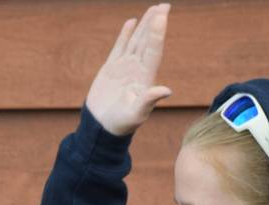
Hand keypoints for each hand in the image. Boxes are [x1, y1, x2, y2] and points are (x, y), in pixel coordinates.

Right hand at [86, 3, 171, 135]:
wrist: (102, 127)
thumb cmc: (121, 124)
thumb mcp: (136, 114)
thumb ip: (149, 101)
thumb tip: (166, 90)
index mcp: (146, 78)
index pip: (154, 50)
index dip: (158, 33)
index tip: (162, 15)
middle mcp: (137, 69)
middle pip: (148, 41)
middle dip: (155, 23)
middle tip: (164, 5)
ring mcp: (125, 67)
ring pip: (136, 41)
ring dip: (144, 25)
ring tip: (153, 9)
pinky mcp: (111, 68)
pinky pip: (120, 47)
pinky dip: (126, 34)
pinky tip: (132, 22)